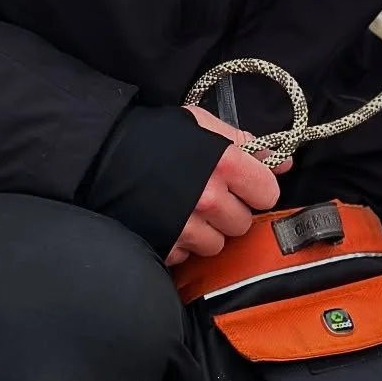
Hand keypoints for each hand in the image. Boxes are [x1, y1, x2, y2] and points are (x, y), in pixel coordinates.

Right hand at [164, 105, 290, 267]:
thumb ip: (244, 142)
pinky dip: (182, 244)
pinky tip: (169, 222)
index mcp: (225, 163)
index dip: (256, 188)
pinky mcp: (165, 246)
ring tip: (187, 209)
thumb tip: (282, 162)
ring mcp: (187, 226)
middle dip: (230, 211)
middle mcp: (210, 198)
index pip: (268, 193)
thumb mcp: (201, 125)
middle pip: (243, 223)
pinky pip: (188, 255)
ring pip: (218, 244)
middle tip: (209, 195)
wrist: (100, 154)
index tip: (242, 184)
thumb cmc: (155, 135)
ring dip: (207, 231)